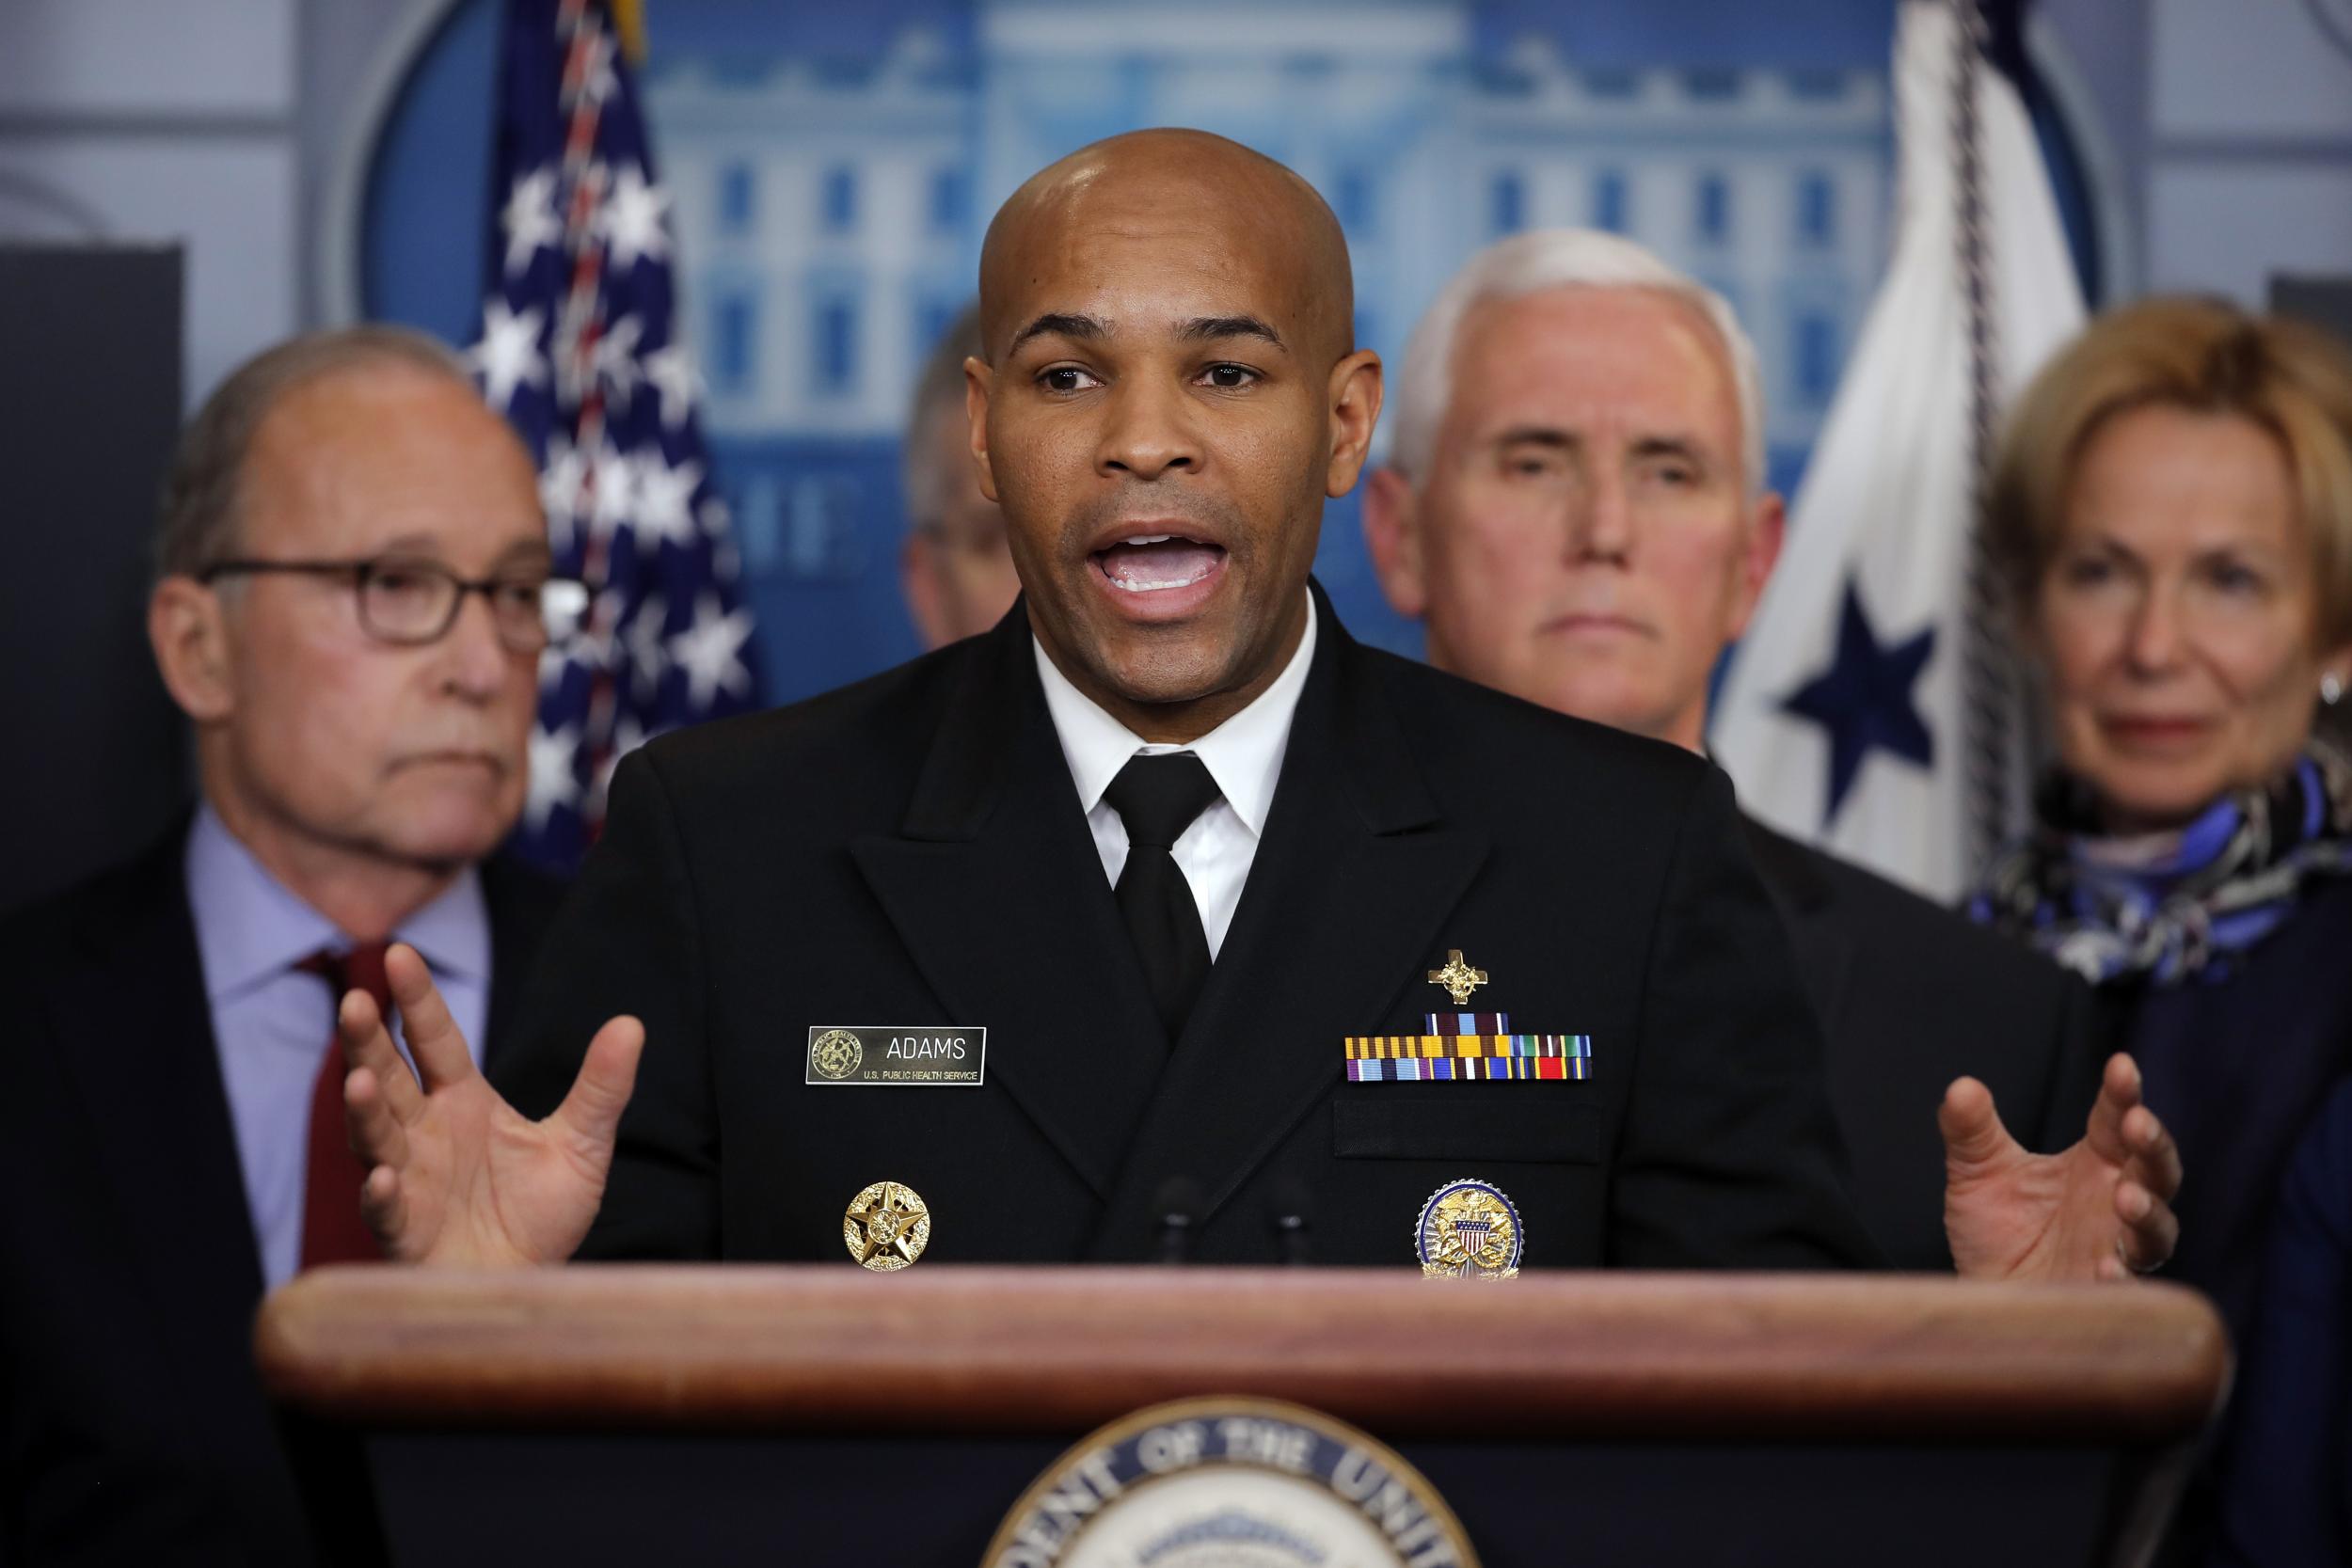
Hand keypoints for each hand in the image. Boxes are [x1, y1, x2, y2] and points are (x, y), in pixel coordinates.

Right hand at [338, 943, 642, 1265]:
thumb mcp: (583, 1144)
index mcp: (462, 1100)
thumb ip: (602, 1087)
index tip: (400, 952)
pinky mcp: (406, 1232)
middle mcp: (425, 1132)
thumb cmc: (542, 1213)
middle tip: (354, 1002)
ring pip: (375, 1136)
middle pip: (389, 1077)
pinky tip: (382, 1176)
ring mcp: (409, 1179)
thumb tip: (632, 1024)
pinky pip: (387, 1210)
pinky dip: (381, 1194)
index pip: (434, 1039)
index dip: (417, 1000)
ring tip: (357, 1082)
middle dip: (368, 1043)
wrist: (534, 1284)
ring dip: (364, 1110)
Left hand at [1940, 1053, 2182, 1282]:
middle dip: (2152, 1145)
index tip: (2120, 1066)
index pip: (2116, 1120)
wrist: (1983, 1298)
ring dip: (2147, 1210)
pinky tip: (2106, 1269)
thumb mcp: (1975, 1172)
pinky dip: (2122, 1279)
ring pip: (2156, 1228)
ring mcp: (2118, 1247)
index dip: (2123, 1094)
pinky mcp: (2106, 1295)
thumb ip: (1970, 1130)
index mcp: (2095, 1161)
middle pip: (2156, 1169)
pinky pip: (2127, 1288)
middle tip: (2137, 1124)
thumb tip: (1961, 1087)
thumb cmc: (1994, 1230)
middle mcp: (2117, 1200)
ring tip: (2126, 1197)